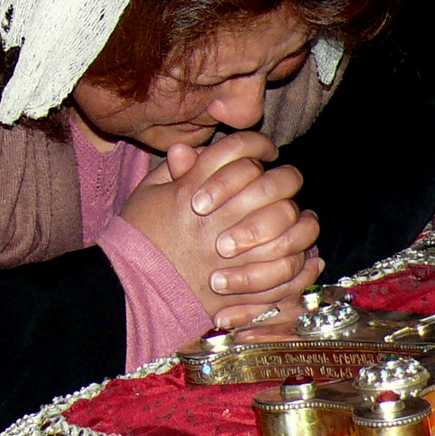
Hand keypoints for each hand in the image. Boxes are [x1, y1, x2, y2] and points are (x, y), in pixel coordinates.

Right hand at [121, 132, 322, 320]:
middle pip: (273, 186)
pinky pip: (284, 273)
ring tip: (304, 220)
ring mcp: (232, 255)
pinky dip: (301, 266)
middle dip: (287, 179)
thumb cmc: (136, 238)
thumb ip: (172, 170)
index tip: (267, 152)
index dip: (258, 145)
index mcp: (194, 190)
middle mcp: (218, 219)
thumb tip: (187, 149)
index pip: (239, 152)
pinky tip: (308, 258)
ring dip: (302, 222)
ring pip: (288, 229)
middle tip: (287, 183)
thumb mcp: (147, 195)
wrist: (126, 290)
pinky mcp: (239, 288)